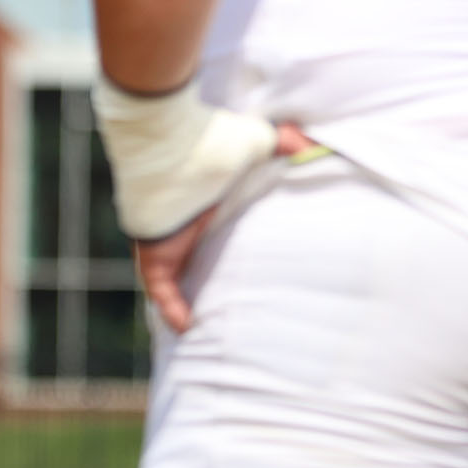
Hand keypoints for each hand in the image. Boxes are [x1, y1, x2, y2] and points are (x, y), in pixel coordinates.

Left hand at [140, 122, 316, 332]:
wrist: (170, 144)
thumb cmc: (210, 140)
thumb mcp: (254, 142)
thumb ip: (285, 143)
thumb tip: (313, 146)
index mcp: (204, 203)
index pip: (212, 233)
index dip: (225, 250)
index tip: (248, 269)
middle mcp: (182, 225)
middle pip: (194, 260)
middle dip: (206, 282)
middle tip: (231, 305)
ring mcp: (165, 241)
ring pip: (175, 279)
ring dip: (188, 300)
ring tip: (210, 325)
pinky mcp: (154, 254)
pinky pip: (161, 289)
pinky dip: (173, 309)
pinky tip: (187, 327)